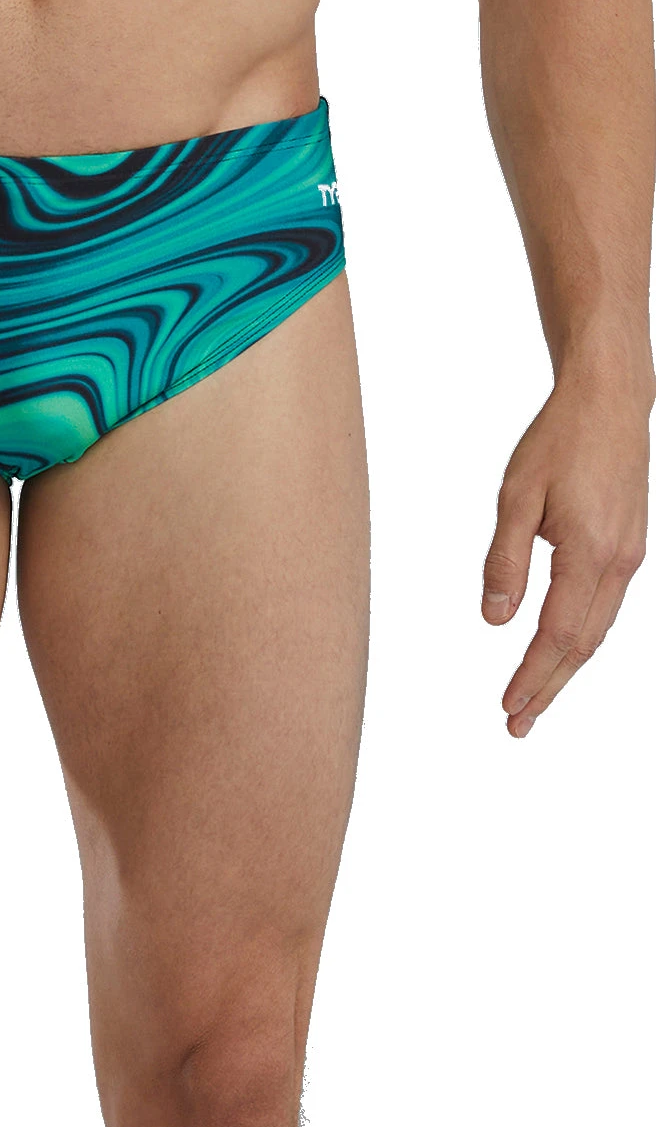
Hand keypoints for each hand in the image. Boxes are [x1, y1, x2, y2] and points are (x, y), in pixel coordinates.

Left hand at [482, 376, 650, 737]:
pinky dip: (581, 637)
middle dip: (549, 688)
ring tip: (533, 699)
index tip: (508, 707)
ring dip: (565, 668)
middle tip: (517, 726)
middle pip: (583, 644)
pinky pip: (605, 606)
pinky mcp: (631, 545)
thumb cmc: (557, 442)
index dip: (533, 676)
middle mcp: (619, 562)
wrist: (609, 401)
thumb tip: (495, 620)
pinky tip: (559, 651)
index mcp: (590, 553)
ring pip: (597, 629)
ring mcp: (631, 555)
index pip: (558, 634)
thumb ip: (505, 561)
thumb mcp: (516, 498)